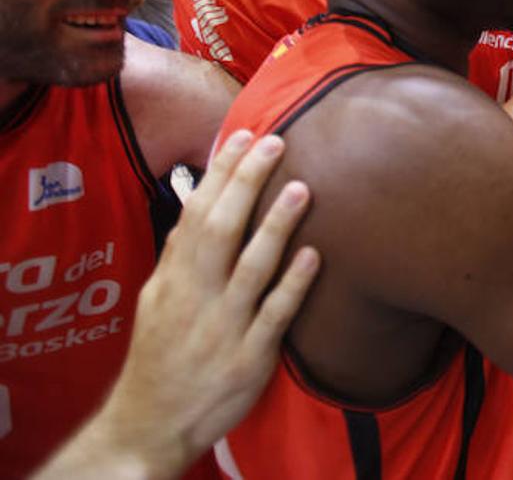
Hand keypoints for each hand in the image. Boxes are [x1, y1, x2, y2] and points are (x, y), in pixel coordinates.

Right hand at [40, 131, 319, 478]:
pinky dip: (292, 285)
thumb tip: (195, 207)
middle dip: (246, 183)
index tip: (240, 135)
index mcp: (174, 279)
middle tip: (275, 140)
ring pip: (250, 268)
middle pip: (220, 230)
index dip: (219, 174)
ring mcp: (223, 327)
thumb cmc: (162, 355)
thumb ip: (178, 256)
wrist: (151, 424)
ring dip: (275, 225)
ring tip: (302, 186)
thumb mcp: (157, 301)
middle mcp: (196, 297)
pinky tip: (314, 255)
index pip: (196, 214)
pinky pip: (274, 316)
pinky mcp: (249, 358)